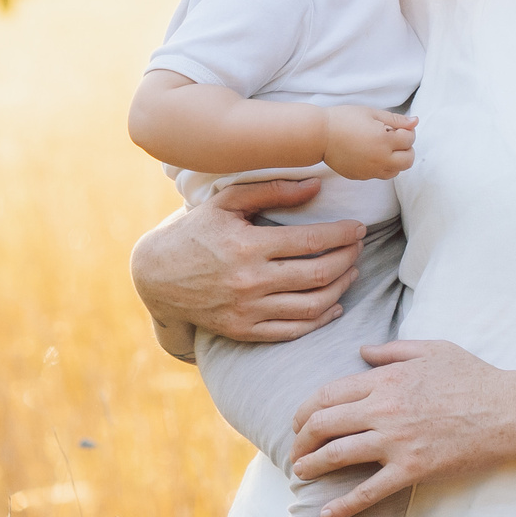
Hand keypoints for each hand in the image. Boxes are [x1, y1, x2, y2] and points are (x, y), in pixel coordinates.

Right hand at [129, 179, 364, 344]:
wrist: (156, 276)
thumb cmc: (194, 232)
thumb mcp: (225, 202)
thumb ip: (271, 191)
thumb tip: (317, 186)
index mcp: (247, 246)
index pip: (311, 241)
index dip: (342, 234)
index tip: (358, 228)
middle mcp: (250, 281)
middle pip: (318, 274)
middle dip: (349, 259)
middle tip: (359, 247)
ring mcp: (248, 310)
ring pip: (312, 305)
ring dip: (341, 288)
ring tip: (351, 271)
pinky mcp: (244, 330)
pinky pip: (293, 330)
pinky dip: (320, 319)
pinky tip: (334, 305)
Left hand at [291, 340, 515, 516]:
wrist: (509, 412)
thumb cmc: (474, 377)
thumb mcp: (431, 350)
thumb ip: (392, 350)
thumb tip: (362, 351)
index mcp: (384, 380)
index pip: (327, 394)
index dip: (305, 409)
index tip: (298, 421)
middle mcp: (383, 409)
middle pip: (323, 423)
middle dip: (301, 438)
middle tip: (294, 449)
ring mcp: (396, 442)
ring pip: (337, 455)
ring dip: (312, 465)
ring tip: (301, 473)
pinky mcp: (412, 470)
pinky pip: (369, 491)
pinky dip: (343, 505)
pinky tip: (326, 515)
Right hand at [323, 106, 416, 181]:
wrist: (319, 135)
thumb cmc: (343, 119)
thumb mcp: (371, 113)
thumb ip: (395, 120)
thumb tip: (415, 122)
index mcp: (384, 140)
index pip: (410, 139)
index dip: (406, 131)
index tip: (395, 127)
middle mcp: (380, 159)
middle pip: (408, 160)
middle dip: (406, 148)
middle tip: (394, 138)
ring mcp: (370, 170)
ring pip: (396, 171)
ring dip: (396, 159)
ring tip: (382, 147)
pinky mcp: (361, 176)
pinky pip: (380, 175)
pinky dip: (382, 166)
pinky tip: (370, 154)